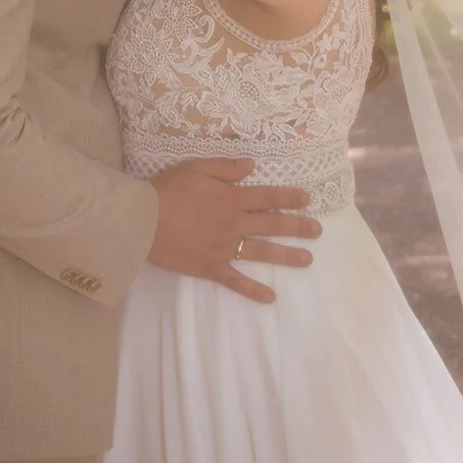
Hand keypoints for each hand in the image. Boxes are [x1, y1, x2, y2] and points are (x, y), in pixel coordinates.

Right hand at [147, 158, 320, 305]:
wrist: (145, 221)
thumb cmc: (169, 191)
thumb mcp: (197, 168)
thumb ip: (226, 167)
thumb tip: (252, 165)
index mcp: (232, 199)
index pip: (268, 196)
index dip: (290, 196)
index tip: (308, 199)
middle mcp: (235, 224)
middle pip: (273, 224)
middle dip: (298, 226)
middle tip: (318, 230)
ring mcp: (225, 248)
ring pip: (263, 252)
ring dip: (287, 256)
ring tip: (308, 259)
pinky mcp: (212, 268)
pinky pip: (237, 282)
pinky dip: (254, 291)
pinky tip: (270, 297)